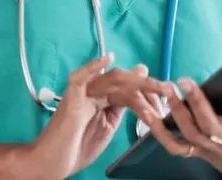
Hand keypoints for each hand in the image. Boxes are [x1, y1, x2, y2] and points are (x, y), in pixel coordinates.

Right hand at [22, 53, 171, 178]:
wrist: (53, 162)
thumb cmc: (76, 147)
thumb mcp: (107, 125)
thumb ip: (123, 106)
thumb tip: (138, 84)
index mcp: (102, 99)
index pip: (129, 87)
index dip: (149, 92)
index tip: (167, 98)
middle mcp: (91, 92)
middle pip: (123, 80)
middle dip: (148, 85)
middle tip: (169, 91)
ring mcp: (80, 94)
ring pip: (111, 79)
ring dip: (137, 83)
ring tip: (158, 88)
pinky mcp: (70, 99)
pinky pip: (79, 78)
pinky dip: (91, 67)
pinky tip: (106, 59)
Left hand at [142, 77, 221, 179]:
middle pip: (211, 125)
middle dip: (197, 103)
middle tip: (185, 80)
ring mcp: (214, 148)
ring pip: (191, 132)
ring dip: (175, 111)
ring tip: (166, 88)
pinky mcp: (201, 152)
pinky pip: (177, 146)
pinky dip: (161, 133)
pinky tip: (149, 114)